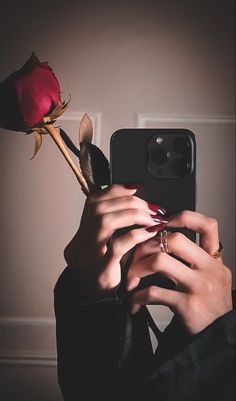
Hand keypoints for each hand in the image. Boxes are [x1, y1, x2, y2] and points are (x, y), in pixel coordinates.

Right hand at [64, 184, 165, 298]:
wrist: (95, 302)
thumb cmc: (107, 270)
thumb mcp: (107, 245)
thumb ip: (116, 224)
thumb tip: (137, 201)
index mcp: (82, 233)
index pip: (94, 200)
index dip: (116, 189)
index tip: (138, 187)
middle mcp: (80, 242)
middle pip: (99, 208)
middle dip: (130, 202)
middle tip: (152, 208)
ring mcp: (88, 256)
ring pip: (106, 222)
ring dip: (134, 215)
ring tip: (153, 218)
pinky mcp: (101, 270)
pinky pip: (118, 245)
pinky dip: (137, 234)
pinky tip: (151, 232)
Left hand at [127, 211, 232, 334]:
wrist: (215, 339)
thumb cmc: (205, 305)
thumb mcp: (209, 277)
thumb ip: (193, 258)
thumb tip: (161, 236)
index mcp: (214, 260)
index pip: (208, 225)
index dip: (184, 217)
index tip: (163, 223)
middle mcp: (211, 270)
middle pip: (175, 240)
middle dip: (147, 246)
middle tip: (135, 257)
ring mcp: (200, 287)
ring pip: (160, 261)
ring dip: (137, 269)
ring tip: (131, 279)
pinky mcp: (188, 306)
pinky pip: (153, 292)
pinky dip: (137, 296)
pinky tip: (134, 302)